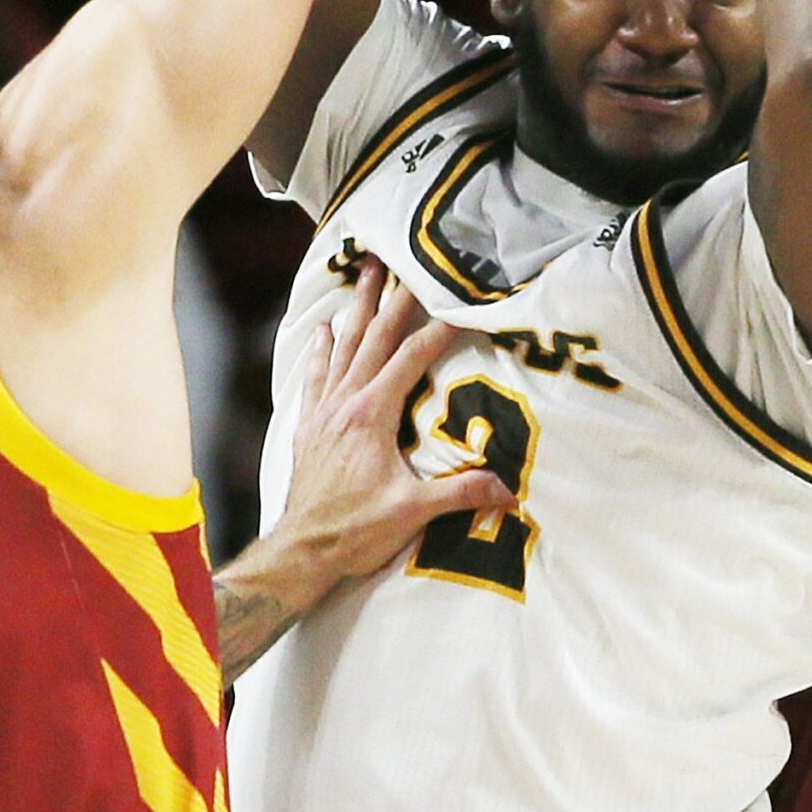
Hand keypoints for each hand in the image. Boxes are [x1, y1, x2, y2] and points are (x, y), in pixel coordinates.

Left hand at [270, 260, 513, 593]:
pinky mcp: (310, 425)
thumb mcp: (412, 513)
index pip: (412, 359)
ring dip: (355, 309)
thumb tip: (511, 490)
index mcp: (372, 414)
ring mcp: (324, 411)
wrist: (301, 550)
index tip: (460, 304)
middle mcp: (345, 402)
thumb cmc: (355, 531)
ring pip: (342, 347)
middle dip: (391, 299)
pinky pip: (315, 375)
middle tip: (401, 261)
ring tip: (361, 273)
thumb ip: (461, 494)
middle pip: (374, 339)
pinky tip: (323, 330)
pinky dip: (321, 349)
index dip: (438, 330)